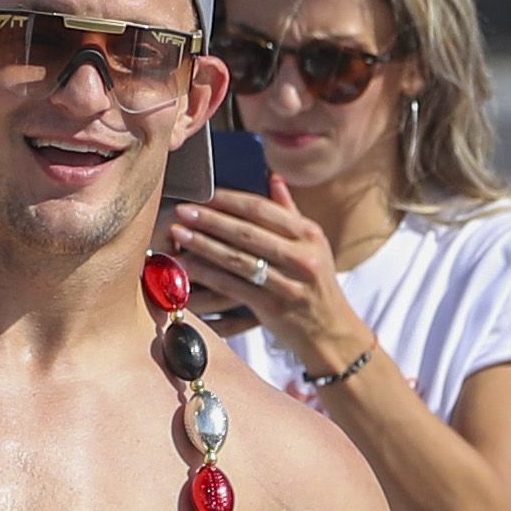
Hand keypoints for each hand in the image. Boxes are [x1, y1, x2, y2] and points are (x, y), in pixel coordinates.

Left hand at [166, 176, 360, 375]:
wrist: (331, 332)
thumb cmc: (316, 286)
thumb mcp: (313, 246)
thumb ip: (291, 213)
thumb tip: (273, 179)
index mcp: (309, 234)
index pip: (263, 209)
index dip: (230, 200)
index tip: (204, 194)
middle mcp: (301, 256)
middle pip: (247, 232)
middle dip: (211, 219)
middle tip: (183, 210)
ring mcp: (288, 282)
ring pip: (238, 258)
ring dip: (204, 244)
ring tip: (179, 234)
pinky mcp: (273, 307)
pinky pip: (233, 286)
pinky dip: (208, 275)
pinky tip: (188, 267)